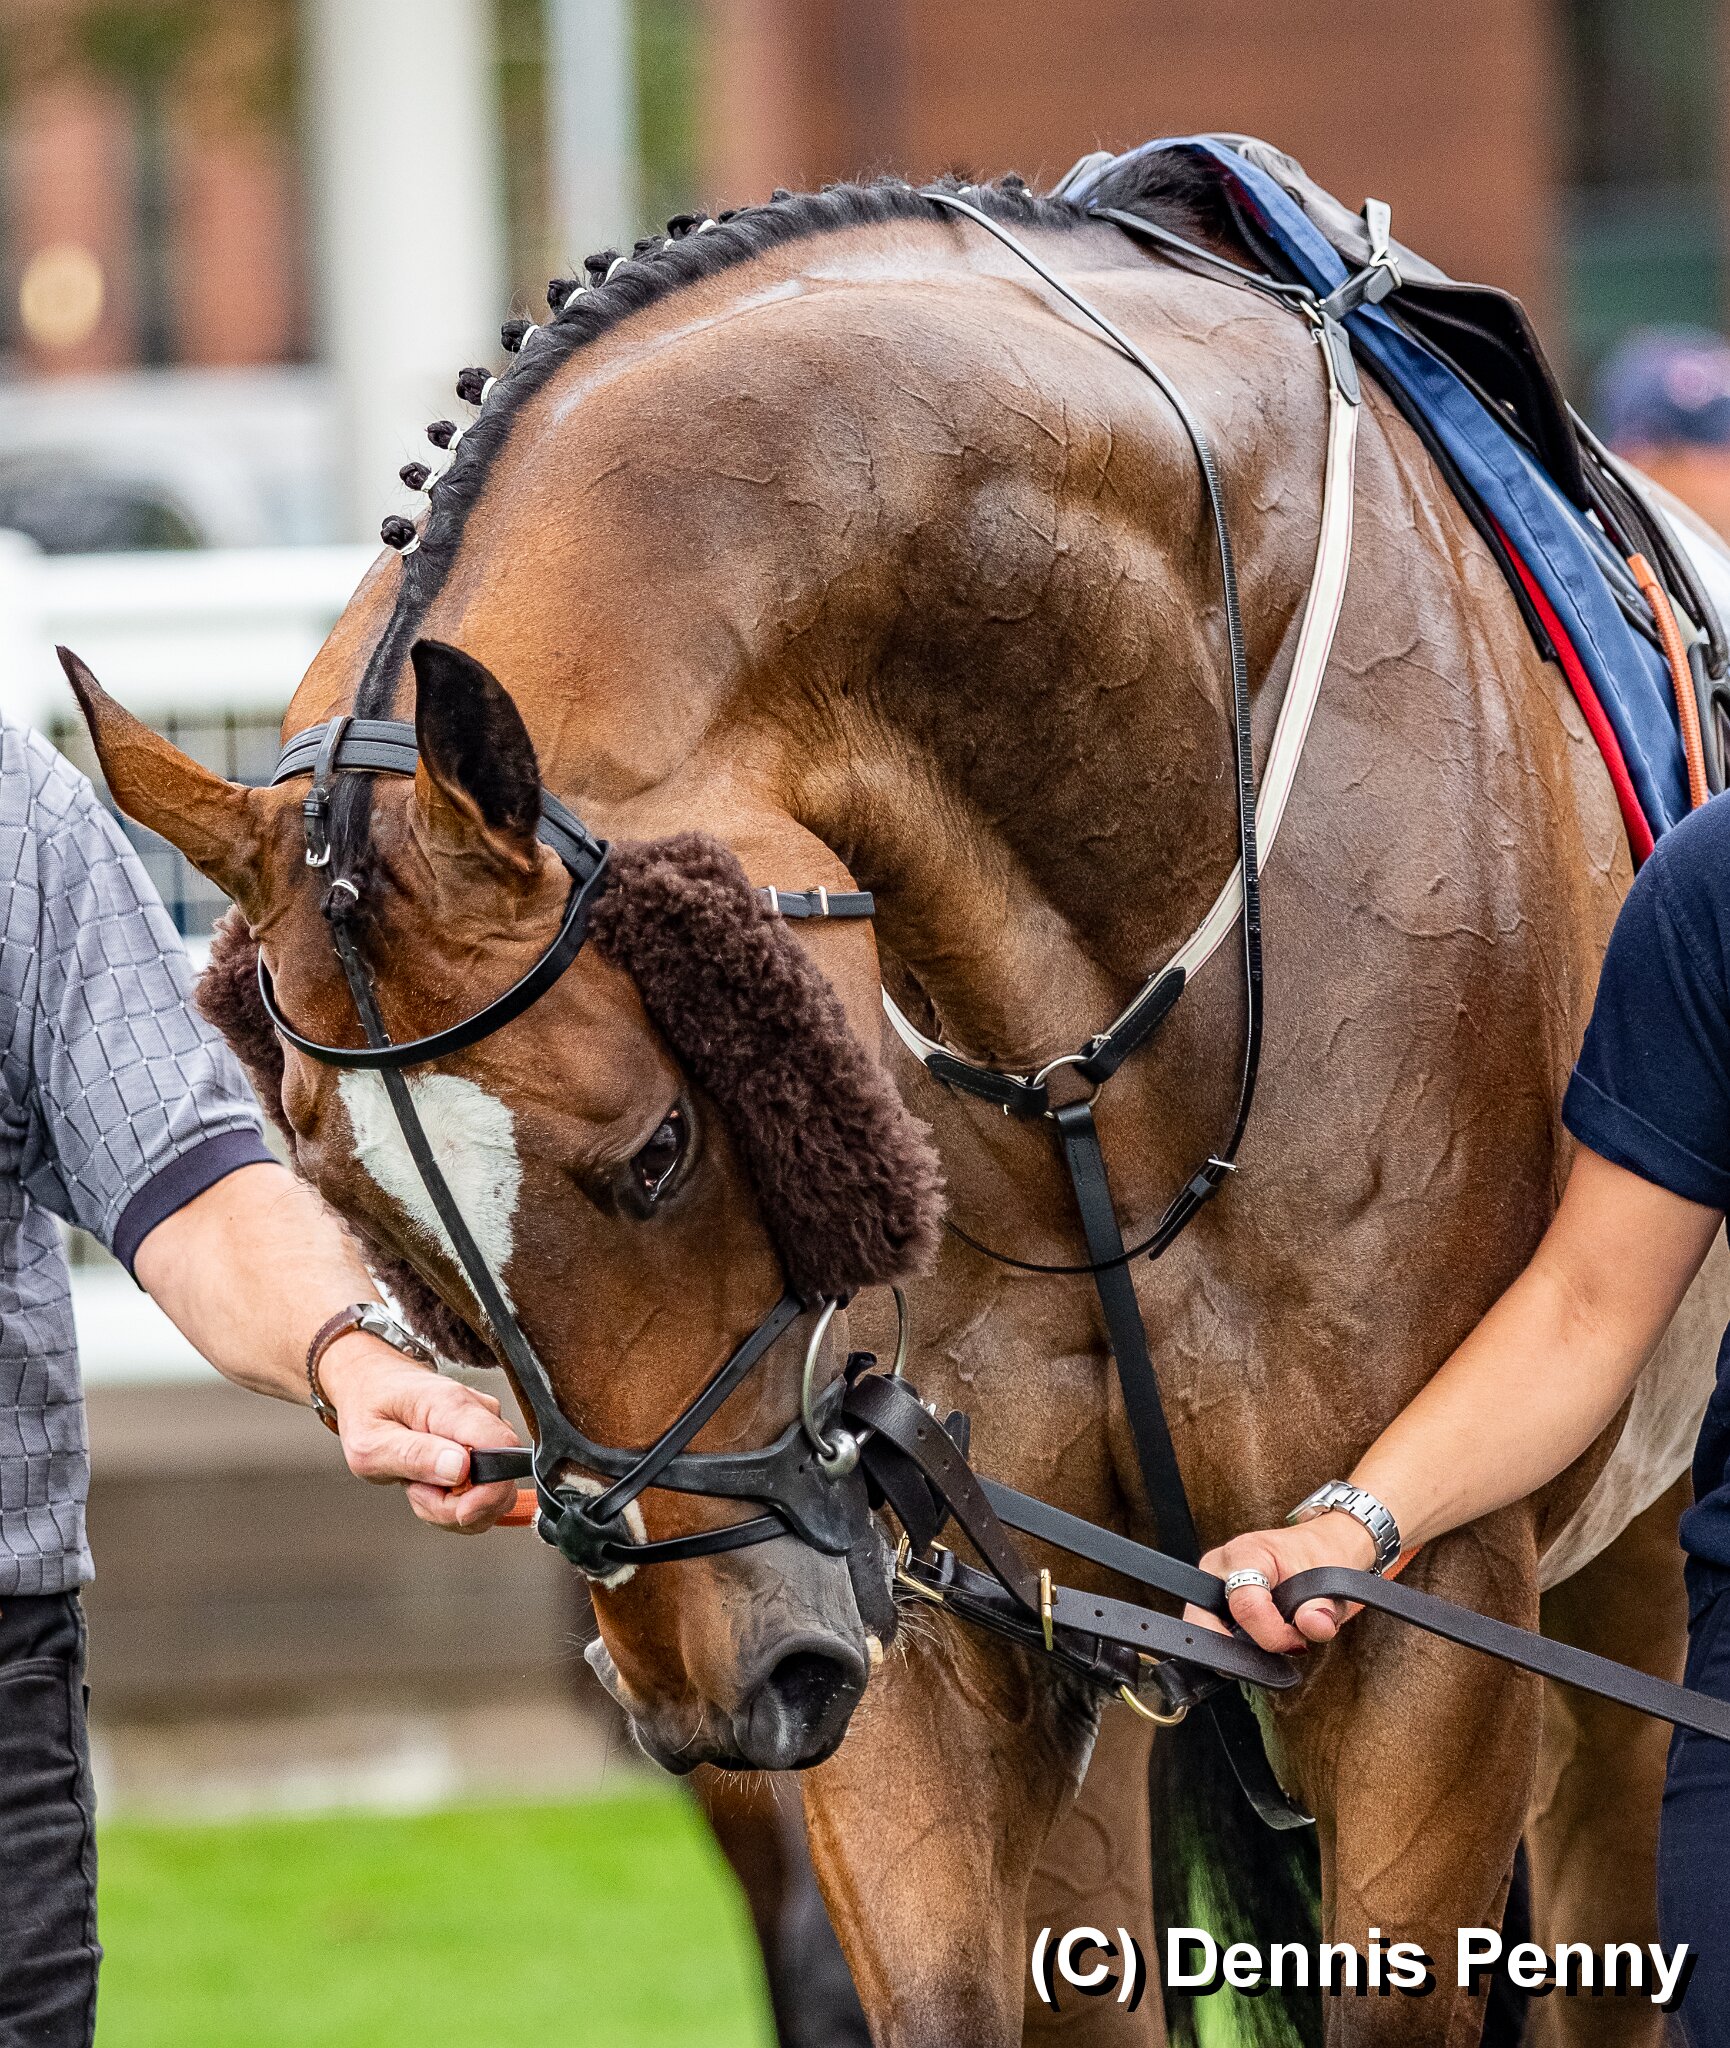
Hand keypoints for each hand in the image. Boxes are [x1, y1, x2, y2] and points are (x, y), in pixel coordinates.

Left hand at [316, 1332, 524, 1532]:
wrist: (371, 1385)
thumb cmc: (369, 1408)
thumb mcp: (371, 1443)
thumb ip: (414, 1456)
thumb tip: (460, 1470)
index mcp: (452, 1405)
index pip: (502, 1449)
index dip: (488, 1490)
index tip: (457, 1510)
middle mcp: (479, 1413)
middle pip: (500, 1480)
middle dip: (458, 1506)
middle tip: (417, 1492)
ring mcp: (485, 1428)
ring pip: (492, 1492)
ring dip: (453, 1505)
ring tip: (418, 1484)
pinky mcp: (484, 1445)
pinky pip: (484, 1490)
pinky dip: (456, 1500)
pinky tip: (430, 1483)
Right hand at [1182, 1510, 1379, 1653]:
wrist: (1314, 1550)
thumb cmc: (1316, 1559)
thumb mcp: (1330, 1581)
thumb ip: (1322, 1609)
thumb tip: (1316, 1626)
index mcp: (1245, 1554)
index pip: (1247, 1606)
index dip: (1273, 1634)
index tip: (1297, 1641)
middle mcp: (1218, 1567)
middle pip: (1209, 1623)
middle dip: (1243, 1647)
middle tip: (1277, 1646)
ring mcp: (1210, 1585)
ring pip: (1207, 1632)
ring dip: (1240, 1646)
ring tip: (1272, 1635)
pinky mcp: (1210, 1602)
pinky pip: (1212, 1633)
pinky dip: (1236, 1644)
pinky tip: (1260, 1635)